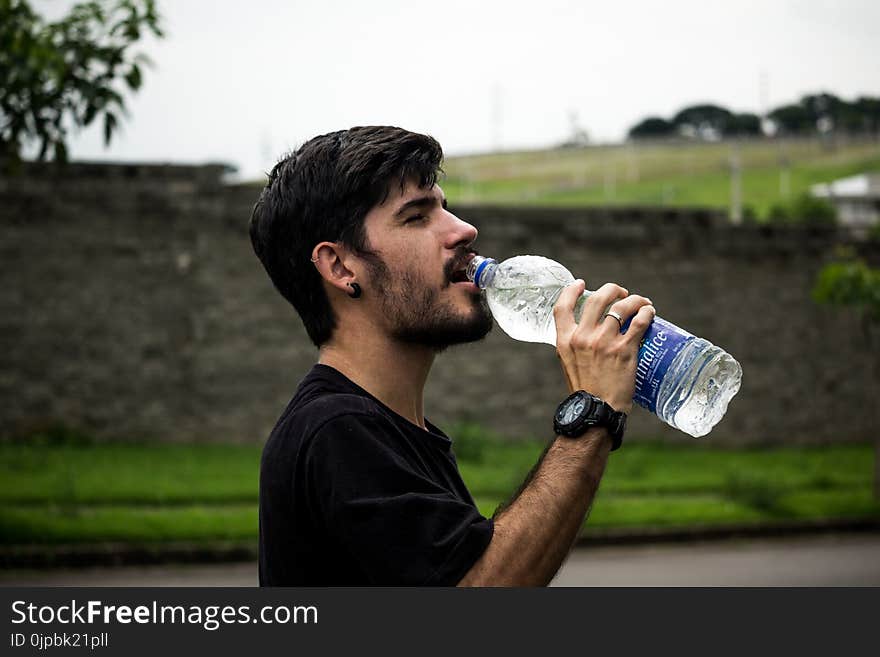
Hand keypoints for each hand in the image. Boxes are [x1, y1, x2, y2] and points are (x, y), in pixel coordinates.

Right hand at [553, 280, 655, 412]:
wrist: (596, 412)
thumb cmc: (585, 391)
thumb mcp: (569, 364)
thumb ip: (575, 346)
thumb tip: (587, 334)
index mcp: (565, 341)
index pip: (561, 307)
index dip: (571, 290)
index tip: (580, 284)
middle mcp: (583, 337)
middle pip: (597, 299)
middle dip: (612, 290)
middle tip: (621, 293)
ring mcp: (604, 342)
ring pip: (621, 306)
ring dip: (634, 300)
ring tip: (641, 303)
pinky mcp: (625, 350)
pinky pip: (639, 322)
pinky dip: (646, 313)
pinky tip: (650, 312)